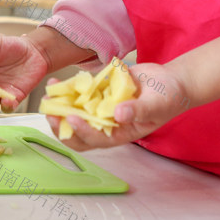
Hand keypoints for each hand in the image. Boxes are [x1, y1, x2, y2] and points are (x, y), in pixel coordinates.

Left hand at [44, 61, 190, 149]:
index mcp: (120, 132)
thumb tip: (119, 115)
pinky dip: (68, 90)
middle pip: (79, 132)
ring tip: (49, 94)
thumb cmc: (168, 98)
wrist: (171, 80)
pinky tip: (58, 82)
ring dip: (60, 106)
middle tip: (49, 112)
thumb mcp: (157, 105)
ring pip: (76, 112)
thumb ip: (139, 111)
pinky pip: (80, 94)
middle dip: (61, 125)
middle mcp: (107, 123)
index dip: (81, 131)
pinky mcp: (99, 93)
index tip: (70, 117)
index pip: (96, 139)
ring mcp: (101, 108)